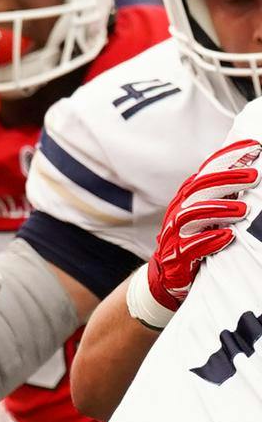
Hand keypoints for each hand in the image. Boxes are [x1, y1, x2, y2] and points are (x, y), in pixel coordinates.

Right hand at [143, 138, 259, 314]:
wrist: (168, 275)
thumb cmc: (195, 239)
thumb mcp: (207, 213)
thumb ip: (222, 194)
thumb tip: (252, 171)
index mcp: (188, 197)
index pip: (207, 171)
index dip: (228, 157)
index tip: (253, 147)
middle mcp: (179, 211)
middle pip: (199, 189)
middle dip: (227, 180)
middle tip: (254, 176)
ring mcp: (174, 233)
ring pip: (191, 214)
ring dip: (218, 209)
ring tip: (242, 208)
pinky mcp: (176, 257)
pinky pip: (190, 247)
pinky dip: (208, 241)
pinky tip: (227, 237)